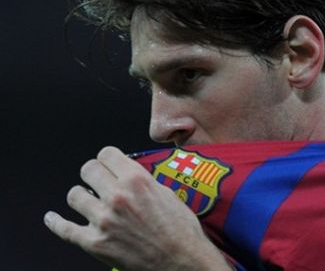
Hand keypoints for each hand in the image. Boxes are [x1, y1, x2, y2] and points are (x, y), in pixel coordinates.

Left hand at [44, 146, 230, 270]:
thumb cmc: (180, 229)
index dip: (108, 159)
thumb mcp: (166, 193)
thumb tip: (124, 173)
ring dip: (82, 196)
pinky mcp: (95, 243)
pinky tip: (52, 218)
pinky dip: (55, 222)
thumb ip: (141, 180)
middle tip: (99, 181)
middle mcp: (117, 196)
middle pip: (88, 169)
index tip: (108, 164)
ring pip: (74, 195)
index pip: (106, 154)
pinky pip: (64, 229)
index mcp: (137, 180)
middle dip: (94, 173)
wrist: (183, 261)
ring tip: (89, 201)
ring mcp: (103, 220)